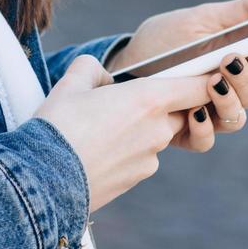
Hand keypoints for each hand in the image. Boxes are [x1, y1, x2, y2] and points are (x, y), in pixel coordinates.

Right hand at [33, 55, 211, 211]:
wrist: (42, 180)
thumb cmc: (58, 127)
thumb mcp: (71, 83)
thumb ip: (92, 68)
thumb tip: (103, 77)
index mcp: (148, 99)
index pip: (199, 87)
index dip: (205, 80)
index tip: (203, 76)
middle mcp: (158, 130)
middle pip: (180, 112)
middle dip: (162, 104)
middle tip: (126, 101)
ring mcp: (150, 159)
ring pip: (156, 135)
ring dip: (139, 129)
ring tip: (100, 129)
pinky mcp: (136, 179)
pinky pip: (141, 157)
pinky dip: (127, 151)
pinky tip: (97, 151)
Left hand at [105, 0, 247, 152]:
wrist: (124, 63)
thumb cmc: (165, 39)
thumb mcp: (201, 19)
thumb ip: (243, 13)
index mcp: (236, 61)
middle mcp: (227, 90)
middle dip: (246, 79)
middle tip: (230, 60)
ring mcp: (208, 112)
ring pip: (236, 119)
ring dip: (229, 102)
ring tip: (211, 82)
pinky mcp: (186, 132)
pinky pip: (205, 140)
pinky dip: (203, 128)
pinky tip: (193, 111)